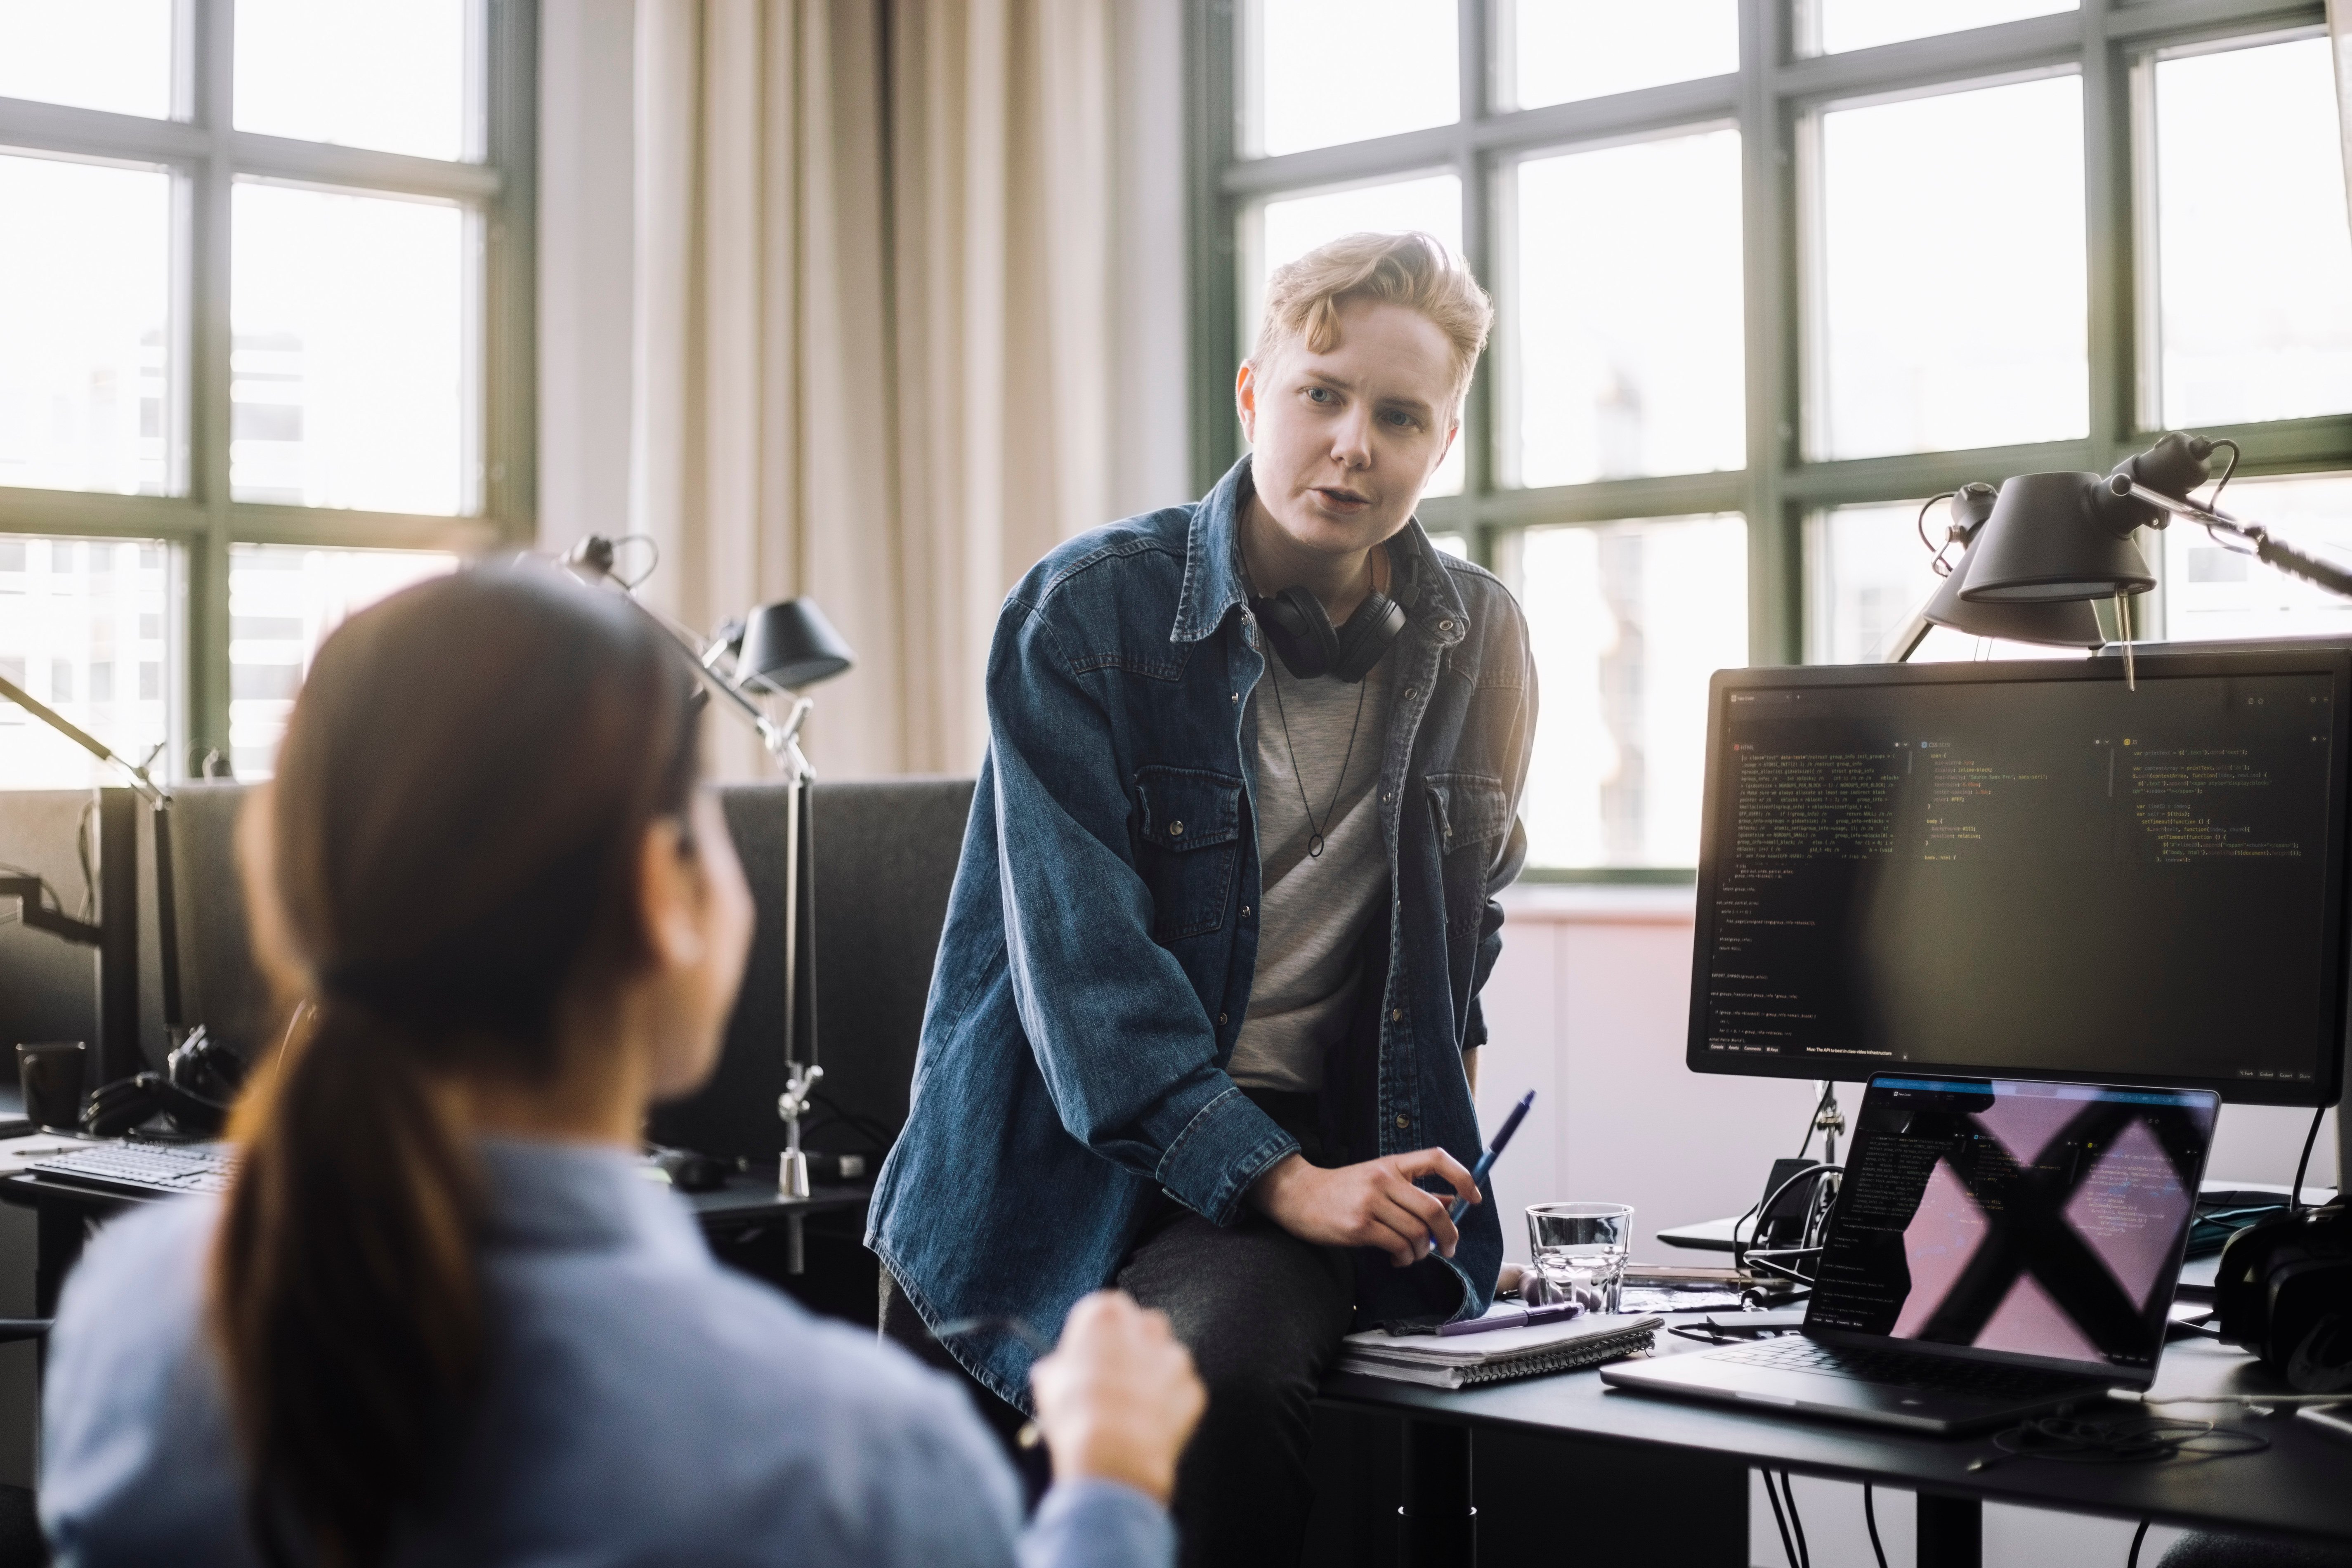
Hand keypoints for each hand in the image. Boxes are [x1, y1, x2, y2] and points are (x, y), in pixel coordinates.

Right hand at [1028, 1291, 1204, 1506]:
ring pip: (1164, 1358)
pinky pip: (1180, 1391)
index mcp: (1106, 1316)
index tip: (1090, 1352)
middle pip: (1140, 1326)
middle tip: (1111, 1378)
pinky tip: (1147, 1424)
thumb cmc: (1078, 1418)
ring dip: (1151, 1375)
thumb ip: (1060, 1366)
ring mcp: (1174, 1358)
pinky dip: (1168, 1404)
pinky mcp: (1193, 1389)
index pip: (1103, 1307)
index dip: (1096, 1334)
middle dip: (1129, 1347)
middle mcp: (1146, 1328)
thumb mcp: (1049, 1383)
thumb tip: (1058, 1372)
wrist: (1114, 1458)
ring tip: (1129, 1407)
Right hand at [1249, 1148, 1479, 1267]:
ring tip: (1412, 1255)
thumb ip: (1414, 1191)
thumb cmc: (1341, 1190)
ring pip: (1417, 1234)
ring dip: (1421, 1252)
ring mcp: (1371, 1202)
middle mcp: (1384, 1179)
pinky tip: (1397, 1259)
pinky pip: (1397, 1247)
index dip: (1462, 1177)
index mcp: (1391, 1164)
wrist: (1298, 1195)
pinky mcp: (1359, 1226)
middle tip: (1449, 1247)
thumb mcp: (1379, 1180)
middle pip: (1433, 1210)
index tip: (1475, 1198)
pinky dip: (1404, 1258)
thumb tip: (1453, 1205)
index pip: (1437, 1158)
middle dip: (1449, 1235)